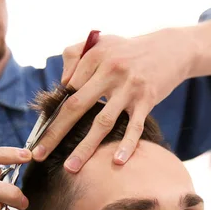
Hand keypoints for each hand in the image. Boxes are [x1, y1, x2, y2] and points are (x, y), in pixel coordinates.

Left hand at [32, 28, 195, 170]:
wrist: (171, 48)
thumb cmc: (130, 49)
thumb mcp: (102, 42)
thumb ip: (77, 55)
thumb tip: (63, 84)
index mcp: (95, 56)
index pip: (67, 88)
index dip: (55, 111)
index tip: (43, 133)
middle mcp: (110, 70)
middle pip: (76, 106)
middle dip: (55, 133)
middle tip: (38, 154)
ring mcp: (129, 87)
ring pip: (103, 122)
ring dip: (85, 147)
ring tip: (71, 167)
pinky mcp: (147, 99)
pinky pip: (135, 126)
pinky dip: (127, 145)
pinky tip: (117, 162)